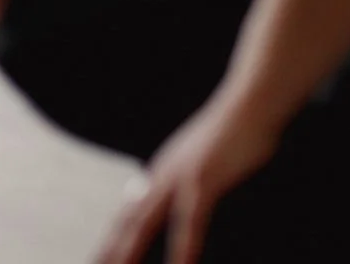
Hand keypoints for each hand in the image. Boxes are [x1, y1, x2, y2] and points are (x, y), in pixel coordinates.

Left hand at [96, 91, 281, 263]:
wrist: (249, 101)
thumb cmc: (232, 132)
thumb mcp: (200, 160)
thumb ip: (183, 180)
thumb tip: (174, 196)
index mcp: (162, 172)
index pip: (129, 213)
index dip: (113, 240)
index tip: (99, 261)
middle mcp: (162, 175)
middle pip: (129, 221)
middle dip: (111, 251)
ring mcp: (179, 177)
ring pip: (145, 222)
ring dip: (130, 252)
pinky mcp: (203, 179)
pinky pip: (189, 221)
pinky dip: (182, 249)